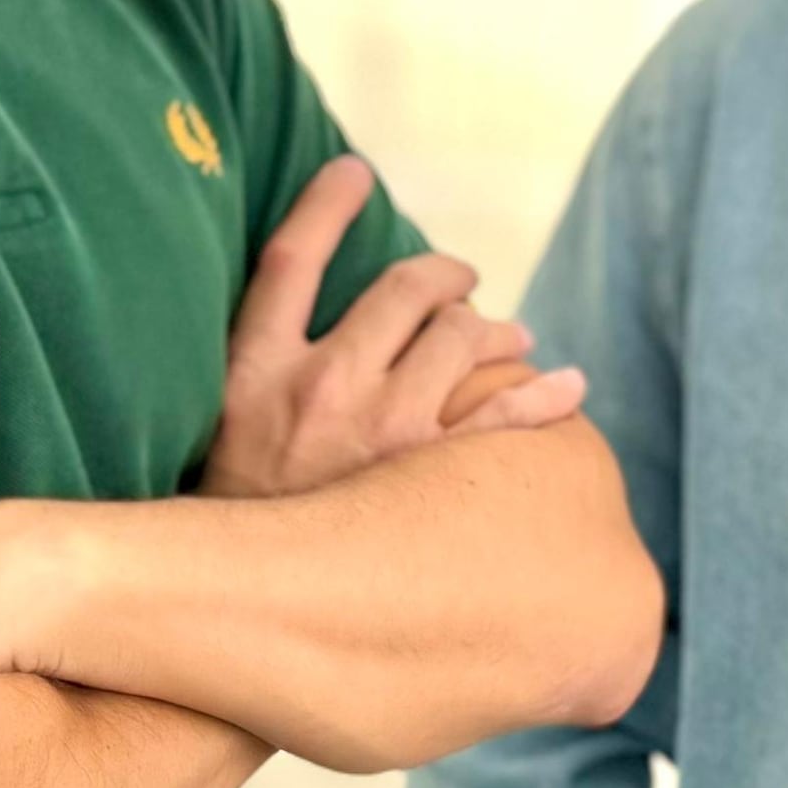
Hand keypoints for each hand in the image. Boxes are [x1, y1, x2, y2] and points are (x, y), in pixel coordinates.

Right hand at [197, 154, 583, 500]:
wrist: (236, 616)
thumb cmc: (235, 526)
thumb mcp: (218, 440)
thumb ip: (255, 378)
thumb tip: (302, 323)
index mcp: (256, 371)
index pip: (289, 259)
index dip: (324, 204)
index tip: (353, 170)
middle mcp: (321, 387)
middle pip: (401, 290)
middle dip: (442, 276)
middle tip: (458, 282)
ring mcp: (380, 431)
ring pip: (459, 337)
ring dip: (491, 329)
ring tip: (506, 338)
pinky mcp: (430, 477)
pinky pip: (506, 418)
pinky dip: (545, 395)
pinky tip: (569, 388)